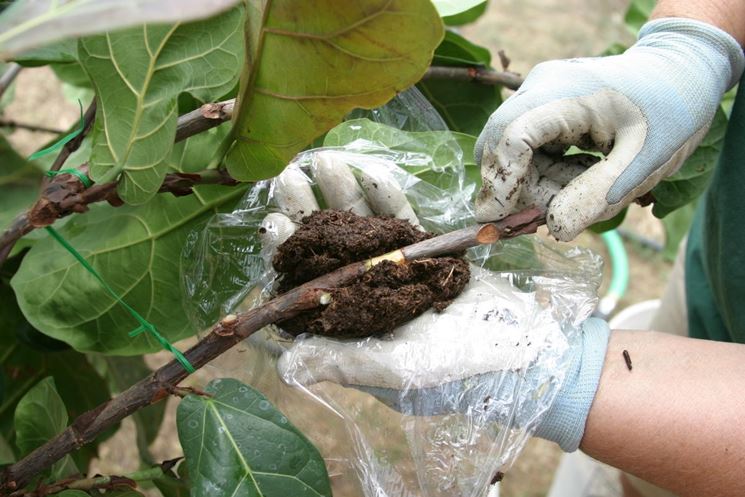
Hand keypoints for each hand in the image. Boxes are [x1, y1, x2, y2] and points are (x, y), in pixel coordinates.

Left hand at [262, 150, 610, 451]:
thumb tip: (286, 361)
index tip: (274, 223)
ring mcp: (395, 269)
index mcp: (349, 323)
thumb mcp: (391, 371)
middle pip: (328, 247)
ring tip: (326, 161)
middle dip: (308, 211)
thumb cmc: (448, 369)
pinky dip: (389, 196)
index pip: (306, 284)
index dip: (287, 255)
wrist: (512, 350)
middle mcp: (366, 293)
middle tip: (290, 176)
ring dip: (344, 194)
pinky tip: (373, 172)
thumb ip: (341, 363)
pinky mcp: (425, 253)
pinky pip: (403, 220)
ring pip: (362, 227)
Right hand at [475, 18, 744, 240]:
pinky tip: (578, 173)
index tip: (503, 221)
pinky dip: (541, 171)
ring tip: (583, 184)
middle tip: (553, 213)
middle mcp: (540, 86)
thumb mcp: (646, 163)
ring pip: (507, 150)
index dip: (502, 181)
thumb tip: (556, 229)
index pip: (513, 136)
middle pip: (498, 144)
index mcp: (568, 93)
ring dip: (533, 182)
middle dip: (515, 187)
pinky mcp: (538, 105)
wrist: (680, 71)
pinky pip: (522, 147)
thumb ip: (600, 196)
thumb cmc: (671, 114)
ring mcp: (536, 92)